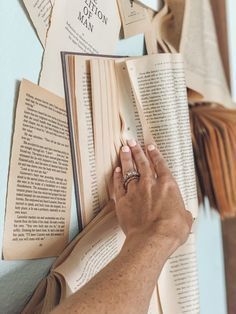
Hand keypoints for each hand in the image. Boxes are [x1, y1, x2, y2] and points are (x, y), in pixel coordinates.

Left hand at [113, 140, 192, 255]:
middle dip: (137, 151)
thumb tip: (185, 215)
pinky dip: (117, 177)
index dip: (155, 155)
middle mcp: (150, 184)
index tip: (150, 147)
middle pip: (142, 163)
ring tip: (124, 149)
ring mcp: (135, 191)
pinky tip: (116, 170)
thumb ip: (183, 213)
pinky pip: (118, 185)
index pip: (160, 165)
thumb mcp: (185, 220)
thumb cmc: (172, 231)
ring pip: (129, 170)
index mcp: (168, 186)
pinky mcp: (123, 201)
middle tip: (132, 141)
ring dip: (126, 159)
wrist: (152, 240)